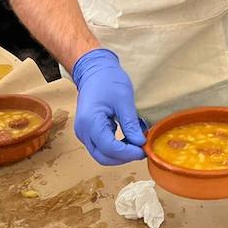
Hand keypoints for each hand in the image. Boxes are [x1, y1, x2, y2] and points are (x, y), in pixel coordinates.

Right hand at [72, 48, 146, 164]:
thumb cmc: (108, 81)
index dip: (128, 153)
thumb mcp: (124, 101)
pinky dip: (117, 147)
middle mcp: (83, 132)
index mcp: (90, 123)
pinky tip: (130, 137)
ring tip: (137, 142)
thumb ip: (131, 124)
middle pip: (103, 157)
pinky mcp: (89, 131)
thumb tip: (140, 143)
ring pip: (102, 153)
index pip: (109, 149)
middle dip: (124, 157)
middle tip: (142, 149)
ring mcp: (84, 133)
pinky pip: (102, 146)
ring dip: (121, 153)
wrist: (94, 71)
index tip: (144, 150)